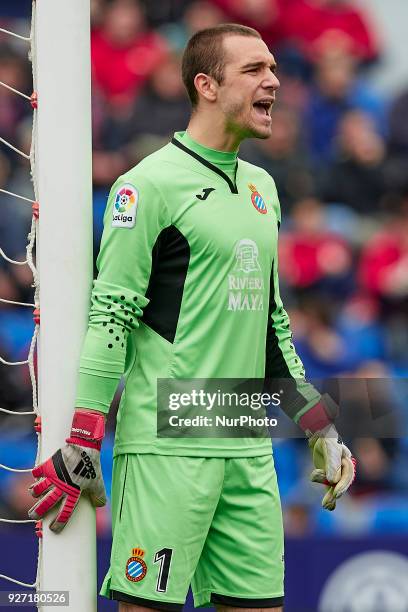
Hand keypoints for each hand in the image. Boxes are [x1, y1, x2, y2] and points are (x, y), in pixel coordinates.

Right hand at [28, 410, 106, 532]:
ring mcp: (53, 476)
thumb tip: (100, 504)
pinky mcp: (49, 465)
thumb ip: (99, 495)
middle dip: (37, 512)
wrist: (85, 447)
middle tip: (34, 515)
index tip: (54, 529)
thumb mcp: (98, 483)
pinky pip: (37, 471)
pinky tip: (36, 475)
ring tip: (34, 493)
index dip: (59, 522)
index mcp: (73, 493)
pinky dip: (35, 473)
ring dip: (35, 492)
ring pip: (38, 489)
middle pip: (45, 504)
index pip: (65, 512)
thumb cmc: (92, 466)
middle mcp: (61, 487)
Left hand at [309, 424, 355, 510]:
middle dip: (336, 492)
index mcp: (347, 462)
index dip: (342, 483)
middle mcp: (344, 470)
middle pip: (342, 483)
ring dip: (331, 496)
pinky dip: (329, 497)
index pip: (346, 474)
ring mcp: (336, 474)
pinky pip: (330, 488)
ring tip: (326, 505)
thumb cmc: (327, 442)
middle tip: (330, 500)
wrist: (321, 438)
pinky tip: (329, 507)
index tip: (335, 490)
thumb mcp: (329, 450)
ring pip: (335, 487)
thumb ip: (331, 464)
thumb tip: (333, 481)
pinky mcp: (329, 477)